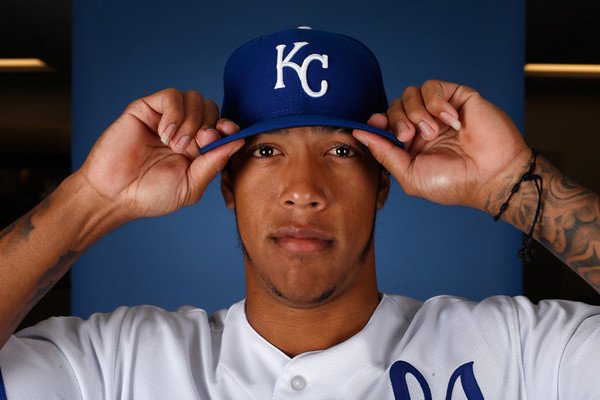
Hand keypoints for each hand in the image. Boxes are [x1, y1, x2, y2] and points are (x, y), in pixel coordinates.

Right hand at [76, 88, 243, 220]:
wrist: (115, 195)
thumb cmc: (151, 195)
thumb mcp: (191, 185)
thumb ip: (214, 163)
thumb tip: (239, 140)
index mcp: (198, 148)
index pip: (221, 125)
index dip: (228, 126)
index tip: (227, 132)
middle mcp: (184, 129)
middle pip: (211, 107)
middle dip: (209, 125)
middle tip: (197, 146)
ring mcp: (165, 118)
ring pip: (194, 98)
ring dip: (191, 121)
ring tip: (176, 145)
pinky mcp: (146, 109)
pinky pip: (171, 96)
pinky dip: (174, 113)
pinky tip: (165, 134)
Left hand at [353, 80, 530, 210]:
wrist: (491, 176)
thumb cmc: (453, 183)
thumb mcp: (409, 175)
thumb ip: (384, 153)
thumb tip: (358, 133)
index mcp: (410, 145)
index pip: (384, 123)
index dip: (376, 121)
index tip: (375, 126)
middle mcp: (423, 126)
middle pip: (394, 106)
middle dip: (396, 119)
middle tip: (408, 136)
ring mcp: (439, 111)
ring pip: (410, 93)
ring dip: (416, 113)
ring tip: (433, 132)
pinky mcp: (457, 97)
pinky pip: (432, 86)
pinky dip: (436, 103)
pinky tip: (450, 121)